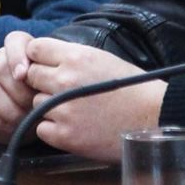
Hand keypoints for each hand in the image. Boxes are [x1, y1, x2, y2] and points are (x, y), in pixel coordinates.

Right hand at [0, 31, 44, 141]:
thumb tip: (39, 83)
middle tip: (35, 106)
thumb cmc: (50, 98)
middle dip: (20, 92)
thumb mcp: (56, 85)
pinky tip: (12, 127)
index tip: (24, 75)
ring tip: (26, 119)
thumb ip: (51, 76)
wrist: (36, 120)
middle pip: (0, 67)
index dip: (17, 57)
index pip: (14, 41)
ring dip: (11, 109)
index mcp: (21, 50)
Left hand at [17, 37, 161, 163]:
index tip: (47, 66)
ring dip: (49, 107)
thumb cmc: (133, 88)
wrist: (154, 118)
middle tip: (63, 92)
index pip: (34, 49)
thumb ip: (72, 57)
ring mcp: (63, 109)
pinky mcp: (64, 135)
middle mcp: (65, 80)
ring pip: (36, 103)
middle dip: (42, 83)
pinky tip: (75, 127)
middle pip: (31, 77)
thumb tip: (46, 60)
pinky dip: (54, 130)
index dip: (39, 58)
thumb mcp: (102, 59)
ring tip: (75, 111)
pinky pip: (42, 129)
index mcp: (76, 56)